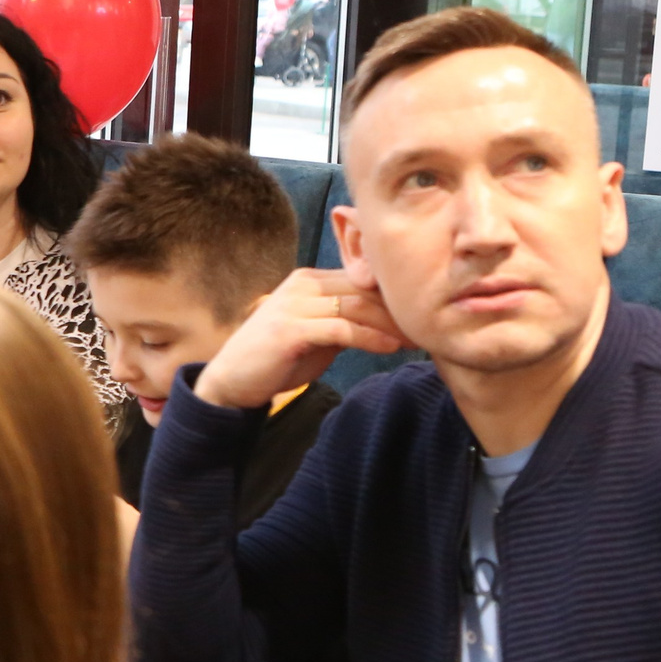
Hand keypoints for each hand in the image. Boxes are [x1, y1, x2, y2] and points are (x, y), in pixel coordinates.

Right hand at [194, 267, 406, 410]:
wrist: (232, 381)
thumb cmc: (276, 360)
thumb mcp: (317, 334)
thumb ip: (345, 321)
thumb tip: (388, 321)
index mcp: (309, 281)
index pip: (362, 280)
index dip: (394, 297)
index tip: (421, 317)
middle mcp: (301, 285)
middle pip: (364, 289)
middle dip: (399, 310)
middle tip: (428, 329)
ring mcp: (294, 305)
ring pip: (356, 306)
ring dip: (391, 324)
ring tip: (416, 340)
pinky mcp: (290, 329)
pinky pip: (341, 328)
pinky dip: (370, 337)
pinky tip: (390, 347)